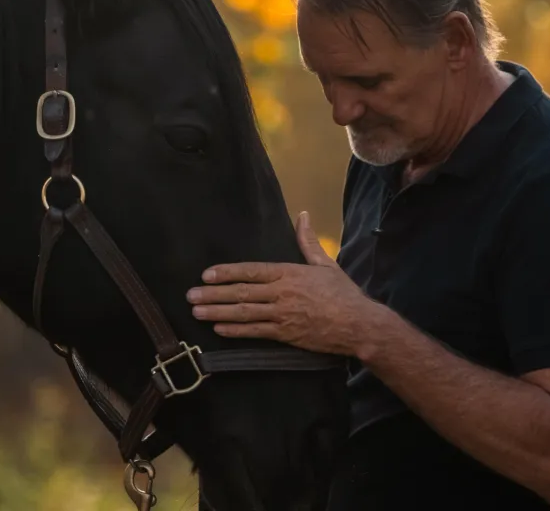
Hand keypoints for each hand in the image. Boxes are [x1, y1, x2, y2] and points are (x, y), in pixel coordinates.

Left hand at [185, 211, 378, 355]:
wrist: (359, 324)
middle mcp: (282, 293)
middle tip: (190, 296)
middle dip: (213, 294)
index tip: (207, 275)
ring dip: (218, 313)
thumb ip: (308, 241)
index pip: (251, 271)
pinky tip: (219, 330)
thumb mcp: (325, 263)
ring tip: (197, 313)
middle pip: (241, 292)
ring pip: (244, 313)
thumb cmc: (343, 294)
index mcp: (289, 273)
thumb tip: (303, 215)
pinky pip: (256, 332)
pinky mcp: (286, 334)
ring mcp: (282, 314)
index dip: (227, 272)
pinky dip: (236, 331)